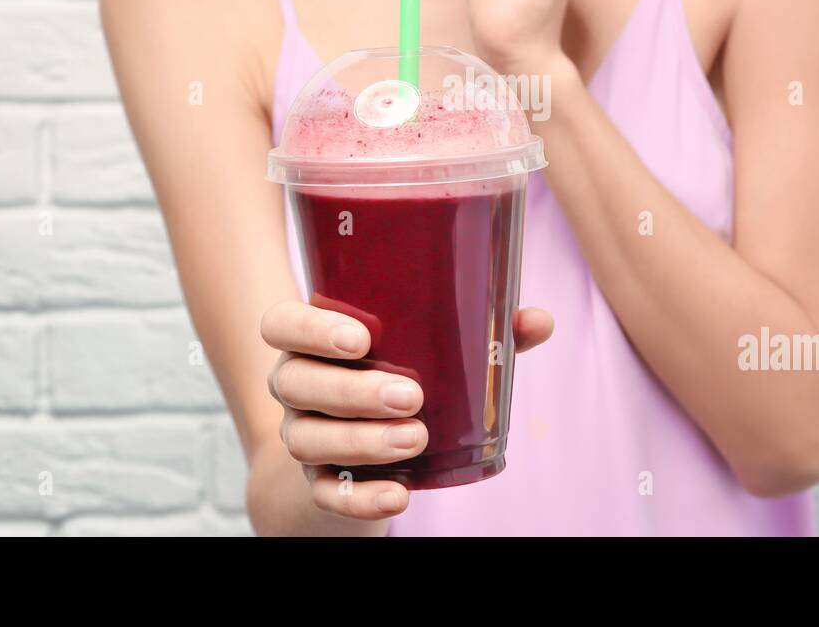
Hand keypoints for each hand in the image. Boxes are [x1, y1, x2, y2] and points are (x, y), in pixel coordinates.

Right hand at [260, 299, 553, 522]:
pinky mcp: (318, 484)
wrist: (360, 453)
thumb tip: (537, 320)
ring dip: (363, 441)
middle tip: (411, 396)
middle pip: (296, 383)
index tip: (361, 339)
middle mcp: (296, 385)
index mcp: (312, 340)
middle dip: (351, 391)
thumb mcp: (431, 351)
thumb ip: (480, 332)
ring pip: (308, 439)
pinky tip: (399, 494)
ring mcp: (302, 435)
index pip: (280, 323)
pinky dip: (361, 498)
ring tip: (417, 439)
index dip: (310, 329)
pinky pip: (327, 495)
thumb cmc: (401, 377)